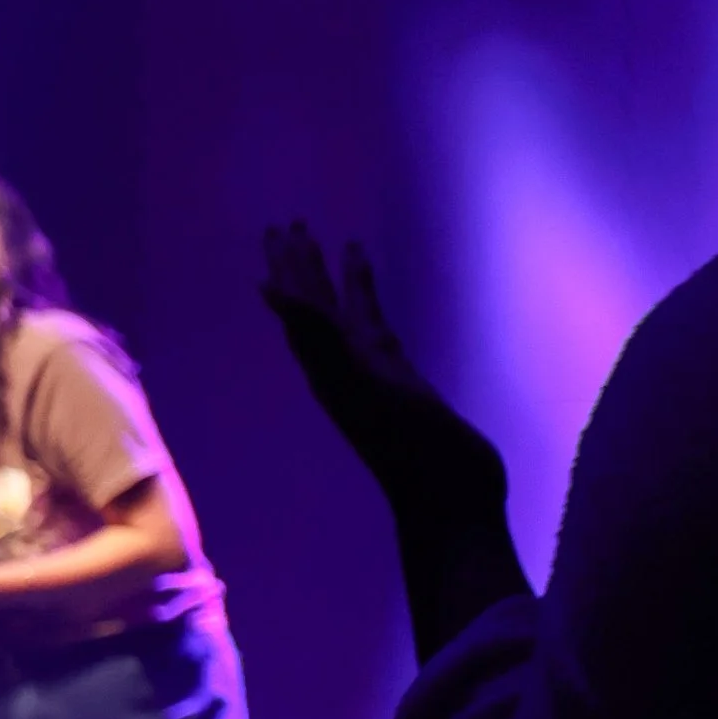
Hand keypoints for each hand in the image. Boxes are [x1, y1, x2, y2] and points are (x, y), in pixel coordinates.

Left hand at [261, 225, 509, 520]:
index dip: (289, 267)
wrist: (449, 494)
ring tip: (340, 245)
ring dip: (337, 282)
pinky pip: (378, 331)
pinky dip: (374, 307)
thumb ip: (317, 334)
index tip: (279, 229)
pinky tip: (375, 300)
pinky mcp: (401, 380)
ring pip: (346, 315)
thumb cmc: (407, 443)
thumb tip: (269, 290)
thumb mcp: (358, 381)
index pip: (300, 304)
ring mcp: (371, 372)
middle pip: (314, 306)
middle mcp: (342, 364)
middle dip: (303, 265)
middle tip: (293, 224)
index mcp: (327, 363)